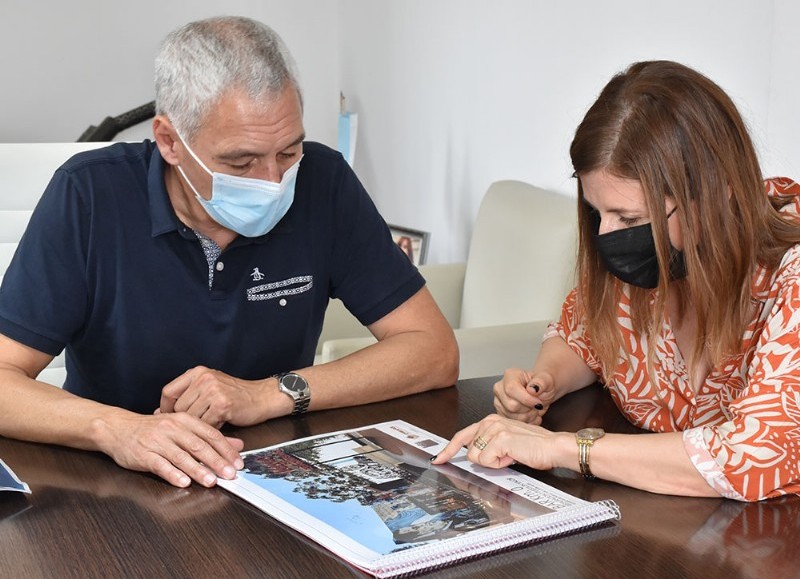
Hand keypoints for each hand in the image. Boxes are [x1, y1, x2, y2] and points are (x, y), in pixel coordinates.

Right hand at [97, 410, 244, 487]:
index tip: (238, 463)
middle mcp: (172, 429)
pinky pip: (160, 465)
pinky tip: (183, 482)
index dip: (226, 449)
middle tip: (230, 474)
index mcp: (184, 420)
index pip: (210, 435)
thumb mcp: (182, 427)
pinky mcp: (143, 454)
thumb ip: (209, 436)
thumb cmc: (153, 429)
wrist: (118, 428)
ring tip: (211, 481)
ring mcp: (157, 441)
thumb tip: (237, 445)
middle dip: (217, 461)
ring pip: (181, 456)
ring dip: (198, 470)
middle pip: (198, 446)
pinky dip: (172, 474)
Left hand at [158, 366, 280, 426]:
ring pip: (191, 418)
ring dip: (199, 425)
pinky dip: (210, 429)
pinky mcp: (222, 405)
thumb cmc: (236, 395)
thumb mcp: (210, 386)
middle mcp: (204, 378)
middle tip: (197, 424)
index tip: (170, 419)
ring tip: (211, 421)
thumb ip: (188, 395)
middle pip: (178, 408)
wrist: (263, 397)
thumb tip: (160, 411)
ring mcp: (213, 391)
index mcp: (198, 372)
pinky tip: (220, 423)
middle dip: (186, 420)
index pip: (168, 391)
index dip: (166, 408)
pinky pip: (205, 424)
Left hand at [431, 414, 561, 470]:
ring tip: (511, 455)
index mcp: (489, 420)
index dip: (448, 450)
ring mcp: (493, 429)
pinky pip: (487, 462)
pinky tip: (513, 456)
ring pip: (476, 458)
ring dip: (494, 463)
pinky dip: (500, 464)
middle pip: (469, 452)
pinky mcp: (499, 439)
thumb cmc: (534, 447)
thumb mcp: (506, 443)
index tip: (439, 459)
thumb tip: (471, 457)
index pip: (462, 436)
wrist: (553, 447)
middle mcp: (489, 421)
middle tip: (507, 456)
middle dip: (486, 461)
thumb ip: (488, 445)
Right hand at [492, 368, 554, 423]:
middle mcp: (500, 388)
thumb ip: (542, 382)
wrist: (541, 392)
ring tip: (535, 410)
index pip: (511, 389)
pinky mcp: (501, 414)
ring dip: (528, 417)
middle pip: (511, 406)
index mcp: (510, 376)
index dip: (526, 399)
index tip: (539, 404)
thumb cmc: (543, 385)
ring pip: (512, 417)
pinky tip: (531, 416)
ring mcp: (499, 402)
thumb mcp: (547, 380)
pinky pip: (512, 424)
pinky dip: (526, 423)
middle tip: (538, 406)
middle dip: (528, 409)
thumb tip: (532, 389)